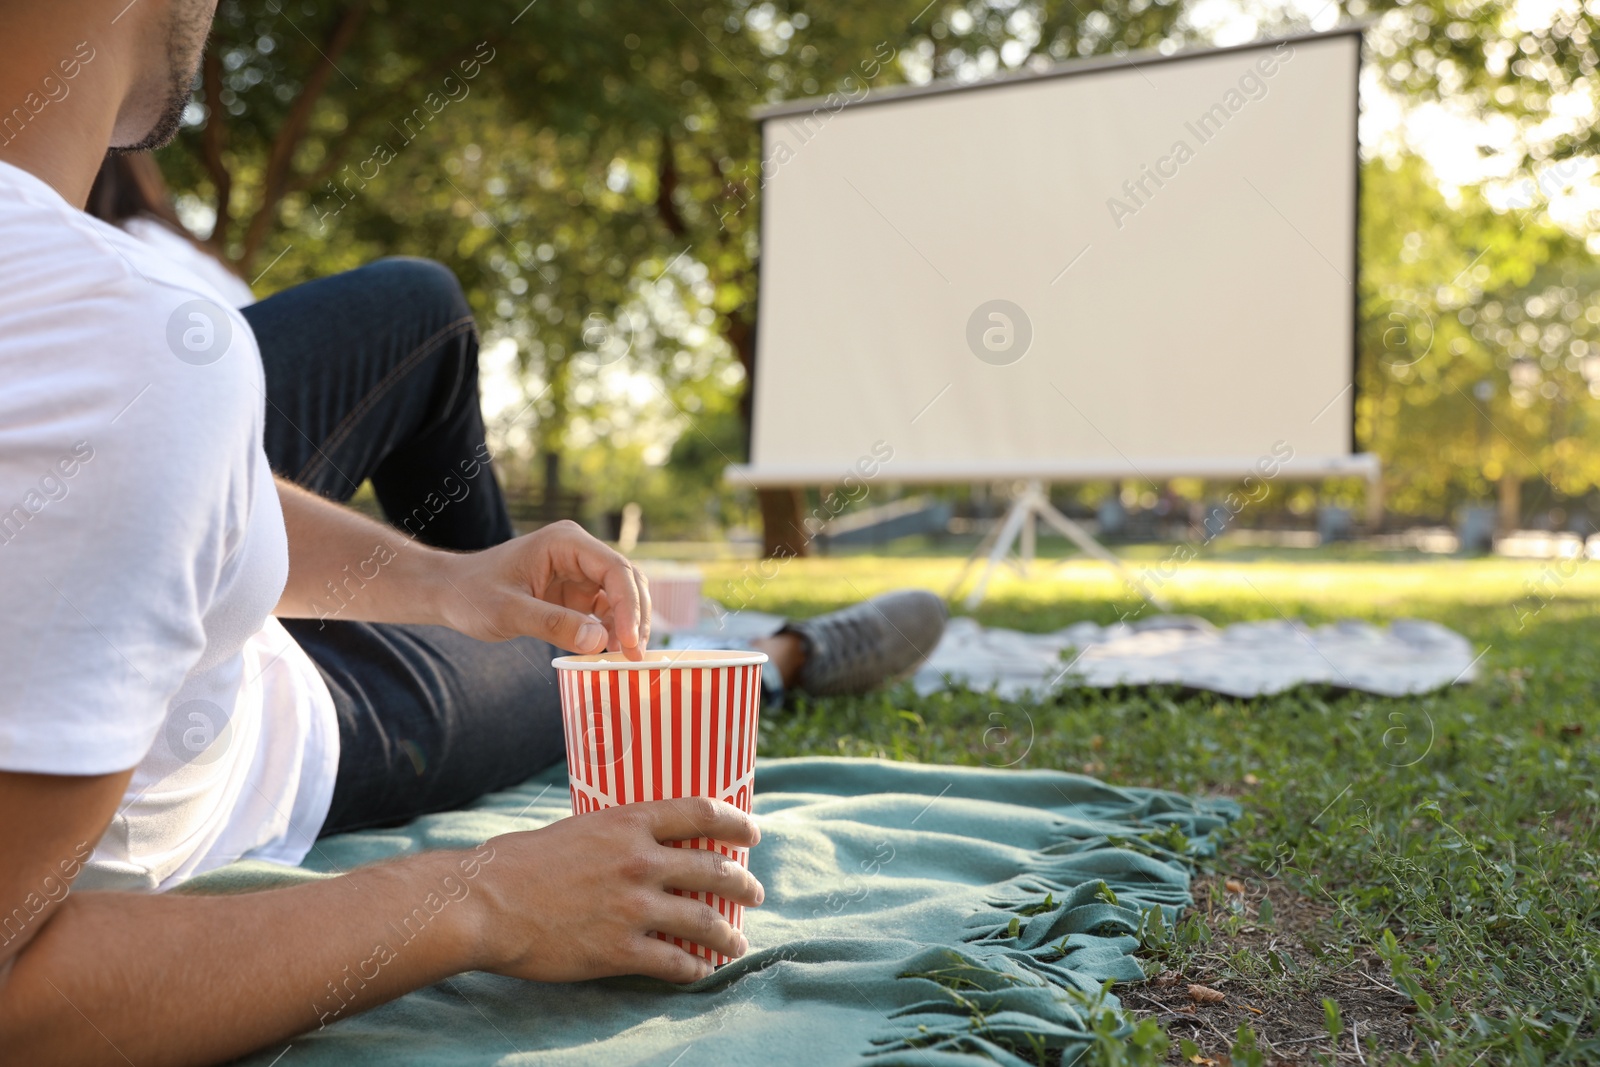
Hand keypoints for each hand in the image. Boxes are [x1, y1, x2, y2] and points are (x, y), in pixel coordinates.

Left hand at [435, 520, 651, 656]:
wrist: (449, 593)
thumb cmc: (472, 594)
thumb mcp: (508, 612)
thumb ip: (553, 624)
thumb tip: (600, 641)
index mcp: (565, 542)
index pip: (614, 569)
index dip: (629, 605)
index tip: (628, 642)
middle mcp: (578, 552)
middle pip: (627, 580)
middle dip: (636, 617)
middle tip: (635, 657)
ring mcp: (579, 573)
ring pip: (622, 596)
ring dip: (629, 626)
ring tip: (626, 659)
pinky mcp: (575, 593)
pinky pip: (606, 611)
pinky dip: (613, 631)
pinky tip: (609, 653)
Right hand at [470, 797, 763, 982]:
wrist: (485, 903)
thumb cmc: (518, 863)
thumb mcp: (576, 828)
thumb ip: (613, 835)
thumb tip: (635, 841)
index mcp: (628, 823)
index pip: (700, 813)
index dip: (734, 822)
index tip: (751, 832)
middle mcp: (640, 861)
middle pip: (714, 869)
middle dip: (743, 883)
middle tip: (755, 892)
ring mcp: (633, 907)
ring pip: (703, 920)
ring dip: (728, 933)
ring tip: (737, 941)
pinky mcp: (620, 950)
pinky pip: (674, 962)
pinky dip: (694, 968)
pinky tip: (701, 971)